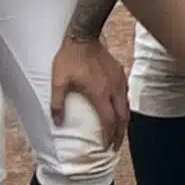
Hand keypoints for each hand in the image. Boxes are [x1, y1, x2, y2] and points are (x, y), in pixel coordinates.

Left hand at [49, 35, 129, 153]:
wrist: (83, 37)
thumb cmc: (69, 60)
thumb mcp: (58, 82)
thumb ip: (57, 104)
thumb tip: (58, 124)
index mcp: (99, 94)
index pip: (109, 121)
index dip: (109, 136)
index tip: (107, 146)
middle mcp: (113, 89)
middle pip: (123, 117)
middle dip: (120, 133)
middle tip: (115, 145)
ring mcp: (119, 80)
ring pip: (126, 105)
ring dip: (123, 120)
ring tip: (118, 130)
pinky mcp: (120, 73)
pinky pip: (125, 94)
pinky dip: (123, 106)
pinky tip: (118, 107)